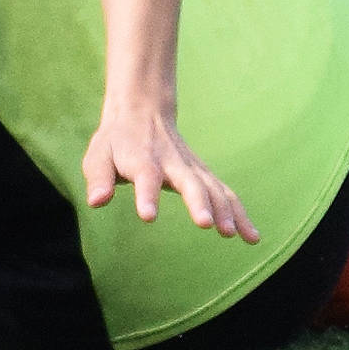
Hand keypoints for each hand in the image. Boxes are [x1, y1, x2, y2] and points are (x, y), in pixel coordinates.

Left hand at [83, 105, 259, 242]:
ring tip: (232, 234)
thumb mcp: (98, 156)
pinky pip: (225, 194)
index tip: (148, 216)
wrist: (141, 113)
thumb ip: (98, 178)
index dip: (146, 196)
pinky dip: (239, 214)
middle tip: (206, 224)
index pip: (145, 177)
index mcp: (142, 159)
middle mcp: (172, 162)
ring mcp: (192, 167)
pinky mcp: (204, 175)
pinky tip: (251, 237)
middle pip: (189, 181)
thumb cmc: (115, 142)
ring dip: (224, 210)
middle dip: (198, 202)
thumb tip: (96, 202)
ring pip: (213, 187)